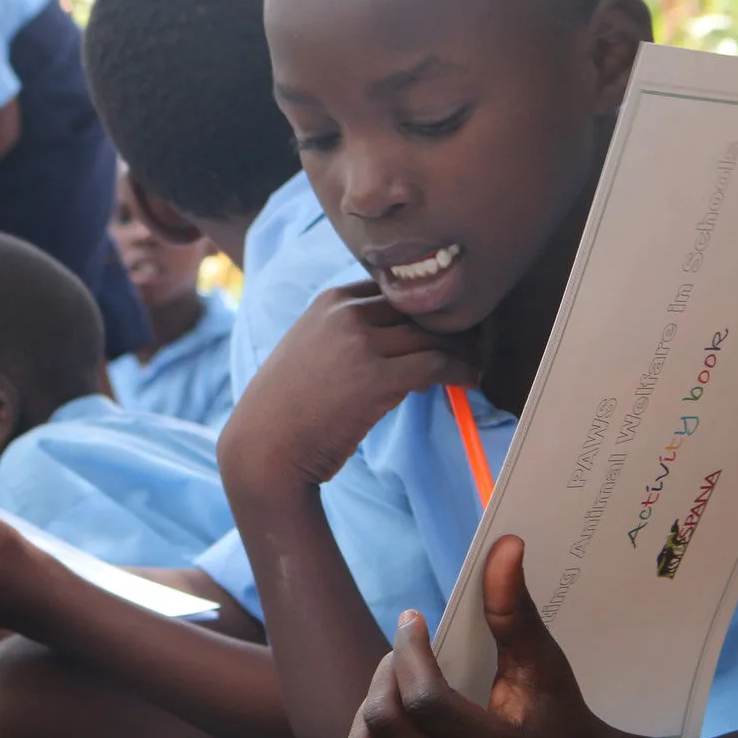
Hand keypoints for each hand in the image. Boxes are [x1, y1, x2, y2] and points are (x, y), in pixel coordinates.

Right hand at [220, 280, 481, 489]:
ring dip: (463, 350)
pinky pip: (436, 364)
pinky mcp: (376, 378)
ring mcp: (360, 343)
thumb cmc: (286, 407)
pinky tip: (470, 382)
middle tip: (473, 343)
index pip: (396, 290)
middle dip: (451, 325)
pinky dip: (461, 371)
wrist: (263, 446)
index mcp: (331, 301)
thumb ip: (346, 332)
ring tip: (475, 365)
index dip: (425, 308)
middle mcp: (345, 313)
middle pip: (419, 308)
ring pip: (433, 335)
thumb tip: (398, 337)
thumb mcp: (310, 349)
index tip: (446, 325)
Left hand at [338, 536, 600, 737]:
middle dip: (385, 673)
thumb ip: (515, 607)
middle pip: (384, 723)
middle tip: (403, 652)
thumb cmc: (558, 716)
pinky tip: (385, 728)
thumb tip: (504, 543)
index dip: (408, 650)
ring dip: (368, 709)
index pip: (423, 700)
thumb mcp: (543, 661)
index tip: (412, 619)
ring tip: (395, 686)